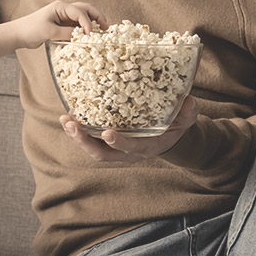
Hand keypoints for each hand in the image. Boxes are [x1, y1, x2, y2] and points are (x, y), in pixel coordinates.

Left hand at [14, 0, 106, 47]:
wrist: (18, 34)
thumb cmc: (31, 30)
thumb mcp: (50, 32)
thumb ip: (67, 33)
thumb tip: (82, 36)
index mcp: (61, 7)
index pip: (80, 12)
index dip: (88, 23)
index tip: (91, 34)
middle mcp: (64, 10)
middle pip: (86, 9)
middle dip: (97, 17)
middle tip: (106, 27)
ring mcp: (63, 17)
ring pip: (83, 16)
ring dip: (93, 22)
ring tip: (101, 30)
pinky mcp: (62, 25)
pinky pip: (77, 25)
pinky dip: (84, 28)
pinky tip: (89, 36)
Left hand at [60, 96, 199, 161]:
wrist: (167, 137)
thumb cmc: (174, 126)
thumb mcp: (185, 120)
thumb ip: (188, 113)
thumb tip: (190, 101)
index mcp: (147, 146)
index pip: (131, 148)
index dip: (119, 143)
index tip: (108, 133)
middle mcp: (127, 151)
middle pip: (102, 154)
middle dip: (85, 142)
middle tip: (72, 126)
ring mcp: (115, 149)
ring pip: (92, 148)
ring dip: (76, 136)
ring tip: (65, 120)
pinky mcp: (106, 142)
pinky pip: (89, 140)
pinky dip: (77, 130)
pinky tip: (68, 117)